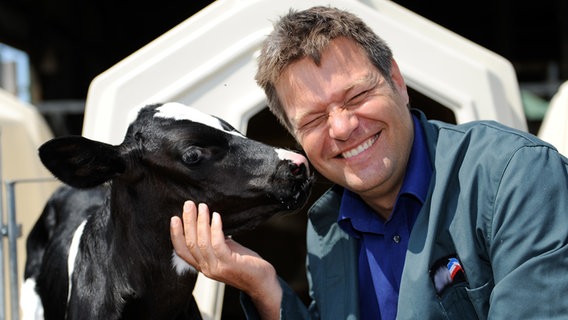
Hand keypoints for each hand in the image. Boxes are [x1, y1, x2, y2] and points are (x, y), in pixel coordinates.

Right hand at [170, 201, 281, 318]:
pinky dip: (215, 228)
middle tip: (189, 205)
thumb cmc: (245, 264)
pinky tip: (216, 216)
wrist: (261, 281)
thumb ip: (214, 241)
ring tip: (202, 207)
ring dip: (201, 222)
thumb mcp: (225, 251)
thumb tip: (208, 221)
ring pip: (202, 242)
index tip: (175, 218)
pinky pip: (217, 244)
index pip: (182, 251)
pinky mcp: (229, 264)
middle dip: (188, 222)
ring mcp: (217, 267)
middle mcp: (206, 268)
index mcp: (203, 265)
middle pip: (190, 243)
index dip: (176, 234)